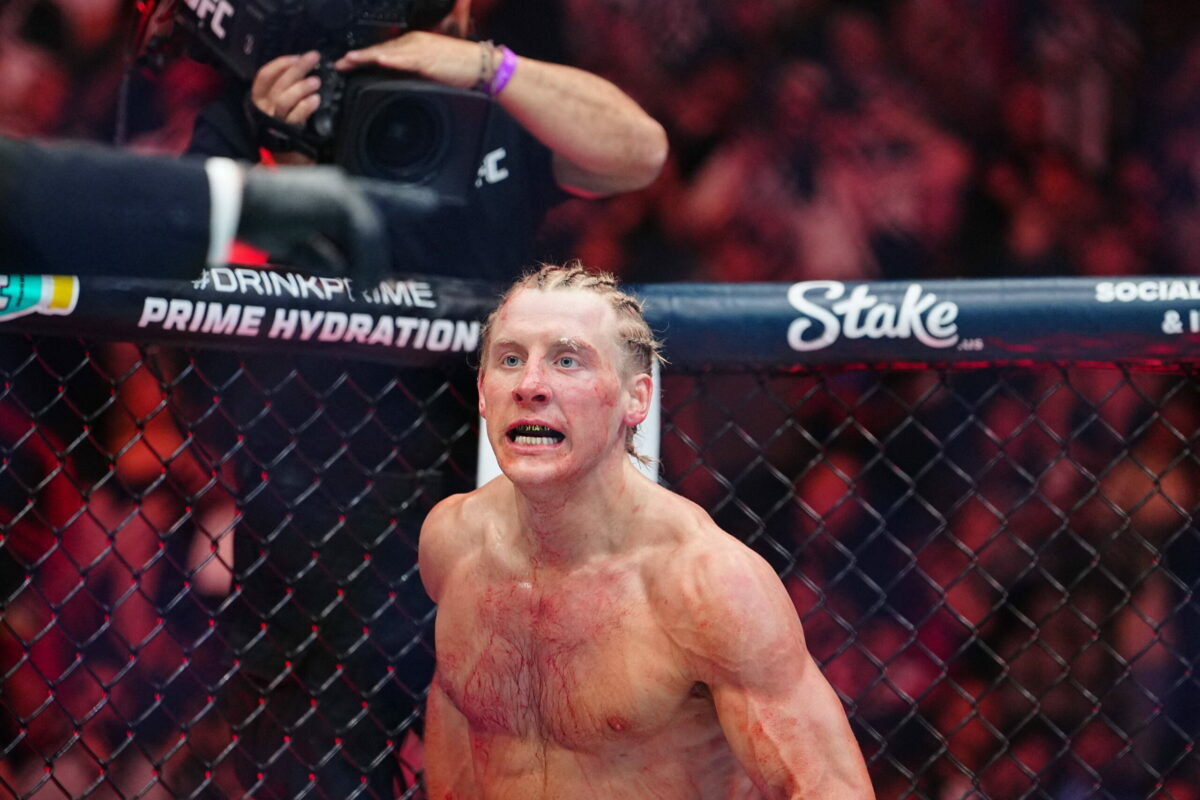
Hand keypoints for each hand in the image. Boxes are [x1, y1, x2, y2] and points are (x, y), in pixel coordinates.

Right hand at [236, 166, 395, 284]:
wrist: (237, 204)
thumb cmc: (255, 221)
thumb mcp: (295, 242)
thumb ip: (322, 253)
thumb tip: (344, 270)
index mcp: (328, 191)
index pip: (358, 224)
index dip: (365, 252)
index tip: (366, 277)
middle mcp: (340, 187)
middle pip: (369, 227)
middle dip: (373, 259)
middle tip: (370, 287)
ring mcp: (343, 192)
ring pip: (369, 234)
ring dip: (370, 265)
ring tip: (365, 291)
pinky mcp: (341, 203)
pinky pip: (363, 237)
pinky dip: (365, 263)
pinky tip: (360, 284)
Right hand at [251, 50, 323, 127]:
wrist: (286, 148)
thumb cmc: (285, 118)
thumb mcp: (279, 99)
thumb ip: (286, 83)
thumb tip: (303, 64)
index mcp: (260, 96)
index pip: (265, 75)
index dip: (280, 64)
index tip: (297, 57)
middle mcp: (265, 107)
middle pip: (279, 84)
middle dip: (297, 68)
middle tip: (313, 58)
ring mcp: (276, 120)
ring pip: (284, 100)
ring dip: (301, 88)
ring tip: (316, 81)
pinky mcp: (288, 132)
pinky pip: (295, 117)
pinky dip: (306, 106)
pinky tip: (316, 99)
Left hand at [335, 31, 480, 88]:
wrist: (481, 66)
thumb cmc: (460, 69)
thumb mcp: (431, 70)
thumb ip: (413, 73)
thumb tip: (397, 83)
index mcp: (413, 45)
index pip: (383, 50)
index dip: (364, 57)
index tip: (348, 64)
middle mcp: (413, 43)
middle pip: (380, 49)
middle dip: (359, 58)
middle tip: (339, 64)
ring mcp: (420, 49)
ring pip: (388, 51)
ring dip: (367, 56)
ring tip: (349, 61)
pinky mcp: (428, 58)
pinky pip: (406, 58)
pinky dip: (391, 59)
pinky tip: (379, 60)